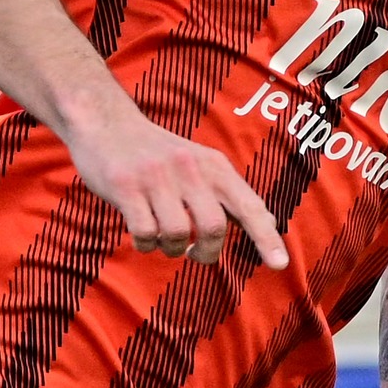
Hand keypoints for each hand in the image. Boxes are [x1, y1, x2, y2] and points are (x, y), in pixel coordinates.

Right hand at [65, 98, 286, 267]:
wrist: (107, 122)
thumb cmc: (161, 154)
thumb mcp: (202, 164)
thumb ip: (231, 194)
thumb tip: (269, 221)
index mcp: (214, 166)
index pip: (249, 206)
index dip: (266, 237)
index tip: (280, 265)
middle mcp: (190, 168)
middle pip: (213, 227)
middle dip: (206, 252)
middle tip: (194, 253)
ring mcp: (156, 177)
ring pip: (176, 235)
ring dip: (171, 249)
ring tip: (163, 240)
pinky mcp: (125, 187)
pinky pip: (144, 233)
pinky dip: (146, 244)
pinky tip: (143, 236)